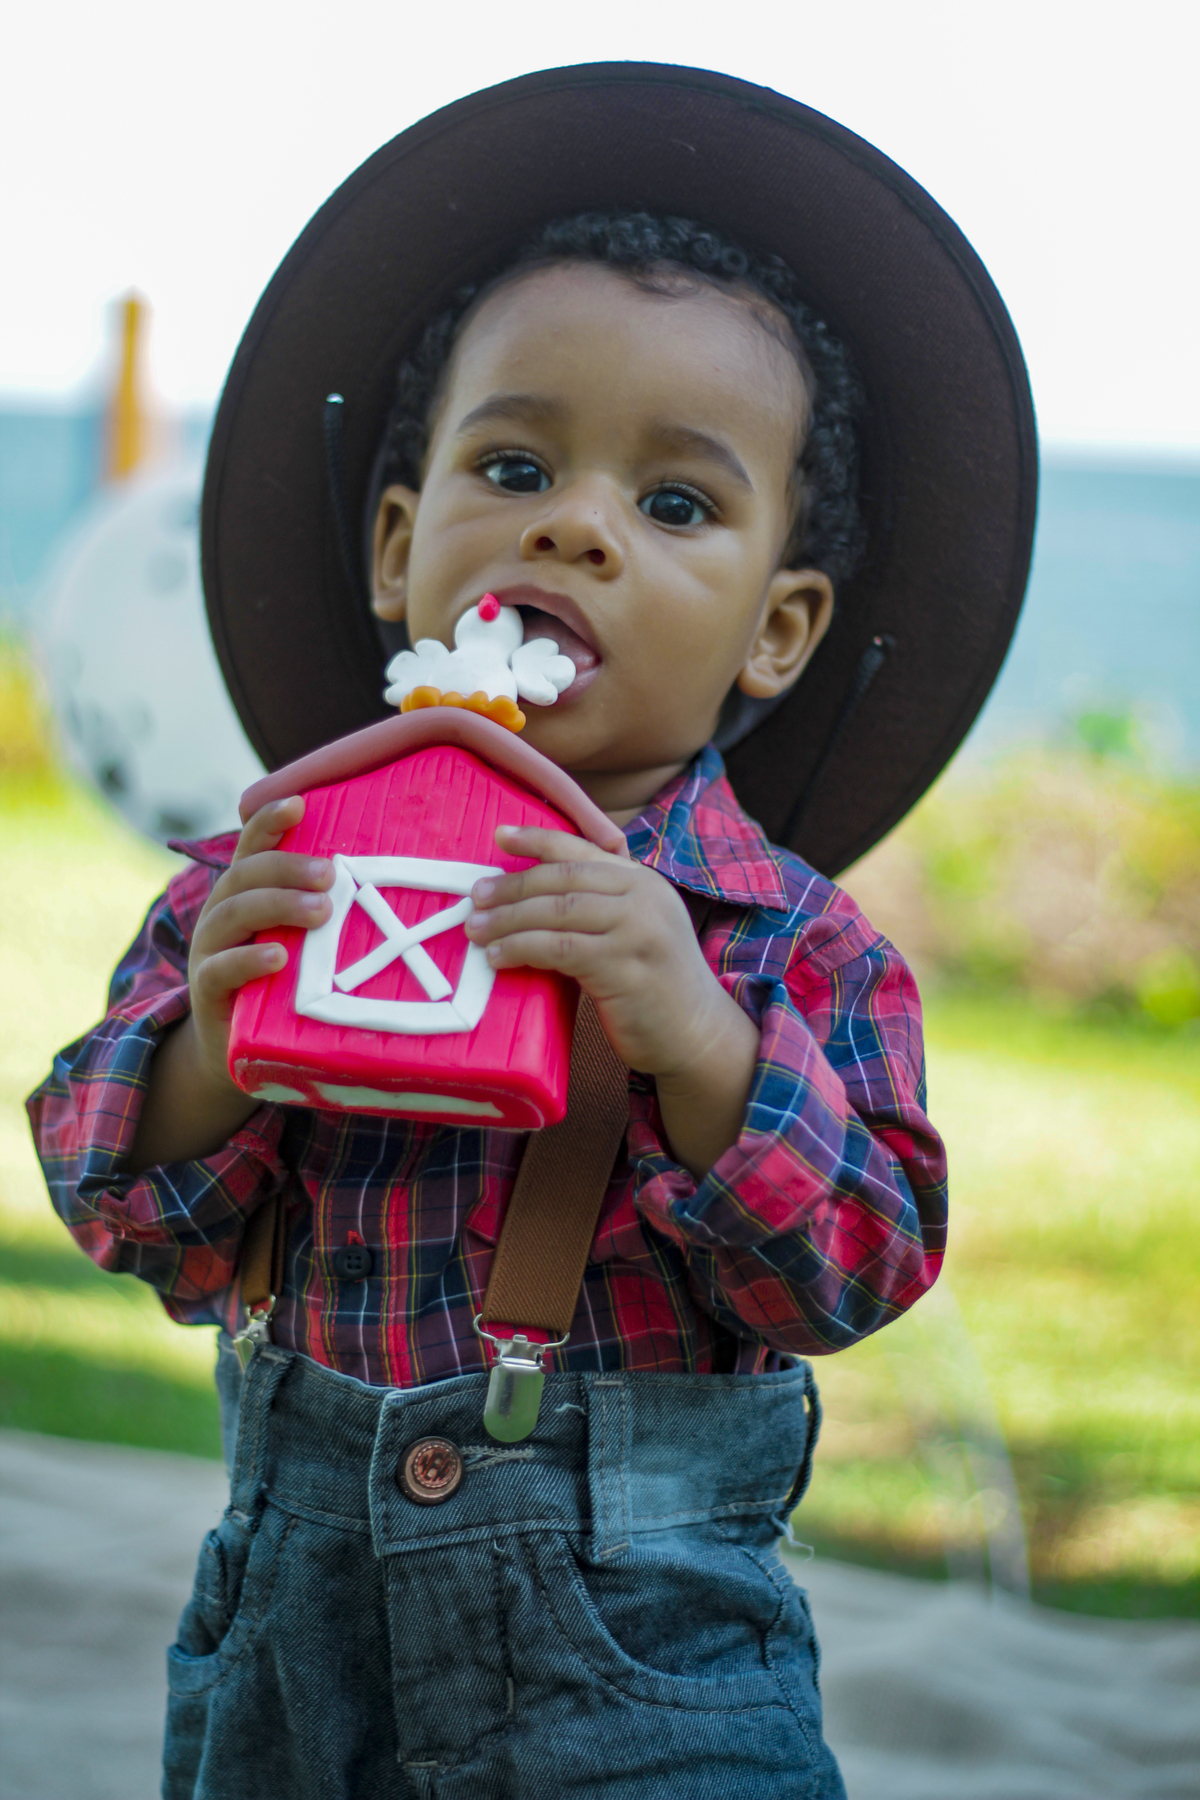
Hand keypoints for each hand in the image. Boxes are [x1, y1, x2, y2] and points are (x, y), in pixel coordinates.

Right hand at [186, 796, 333, 1093]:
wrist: (236, 1050)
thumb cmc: (282, 984)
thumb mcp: (301, 941)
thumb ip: (325, 908)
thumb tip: (390, 882)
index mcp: (245, 892)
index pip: (253, 845)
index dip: (270, 821)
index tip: (299, 805)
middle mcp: (220, 913)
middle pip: (246, 874)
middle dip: (289, 868)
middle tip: (332, 873)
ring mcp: (209, 950)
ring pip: (232, 913)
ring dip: (278, 905)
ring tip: (321, 911)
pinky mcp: (208, 992)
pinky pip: (221, 968)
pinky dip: (249, 959)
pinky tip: (278, 956)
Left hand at [465, 826, 758, 1173]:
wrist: (697, 1033)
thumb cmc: (655, 985)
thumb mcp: (635, 930)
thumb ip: (601, 906)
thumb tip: (530, 897)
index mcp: (644, 882)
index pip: (583, 851)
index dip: (538, 839)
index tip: (500, 835)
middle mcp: (644, 898)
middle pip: (564, 879)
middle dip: (512, 885)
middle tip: (475, 897)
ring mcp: (637, 931)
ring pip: (558, 912)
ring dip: (509, 919)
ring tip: (476, 930)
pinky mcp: (625, 968)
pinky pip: (560, 949)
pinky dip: (522, 949)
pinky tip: (500, 957)